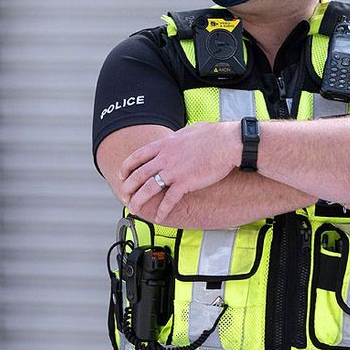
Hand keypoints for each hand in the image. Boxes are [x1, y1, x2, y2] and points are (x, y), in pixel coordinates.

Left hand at [118, 122, 240, 221]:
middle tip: (123, 195)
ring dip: (139, 200)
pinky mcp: (185, 183)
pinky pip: (169, 200)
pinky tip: (158, 218)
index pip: (138, 156)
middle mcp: (165, 158)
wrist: (227, 142)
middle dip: (128, 186)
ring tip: (133, 209)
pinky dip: (162, 210)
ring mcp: (174, 171)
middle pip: (139, 174)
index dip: (127, 166)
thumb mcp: (188, 132)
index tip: (122, 174)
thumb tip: (176, 140)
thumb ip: (177, 140)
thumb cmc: (213, 135)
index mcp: (165, 144)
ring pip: (149, 188)